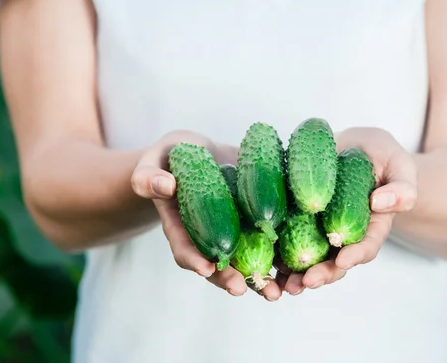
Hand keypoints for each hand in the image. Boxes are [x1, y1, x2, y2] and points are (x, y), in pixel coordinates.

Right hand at [131, 130, 282, 301]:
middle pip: (217, 263)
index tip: (206, 269)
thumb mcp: (153, 161)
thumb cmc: (169, 158)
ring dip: (261, 278)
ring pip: (246, 260)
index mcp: (181, 226)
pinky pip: (267, 239)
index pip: (184, 247)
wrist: (196, 153)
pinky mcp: (252, 218)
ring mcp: (232, 230)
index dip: (194, 259)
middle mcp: (208, 234)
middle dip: (230, 278)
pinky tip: (297, 265)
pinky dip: (281, 255)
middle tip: (243, 289)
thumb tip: (165, 186)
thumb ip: (150, 175)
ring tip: (277, 292)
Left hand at [276, 127, 417, 294]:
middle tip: (307, 282)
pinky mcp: (298, 217)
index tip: (344, 262)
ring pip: (310, 257)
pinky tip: (266, 260)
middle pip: (335, 261)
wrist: (355, 146)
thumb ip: (401, 186)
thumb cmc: (383, 156)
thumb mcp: (399, 165)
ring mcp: (320, 228)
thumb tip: (380, 203)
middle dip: (322, 274)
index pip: (366, 246)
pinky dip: (277, 252)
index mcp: (371, 226)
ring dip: (296, 274)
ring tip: (284, 283)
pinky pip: (287, 237)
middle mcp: (344, 233)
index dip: (355, 255)